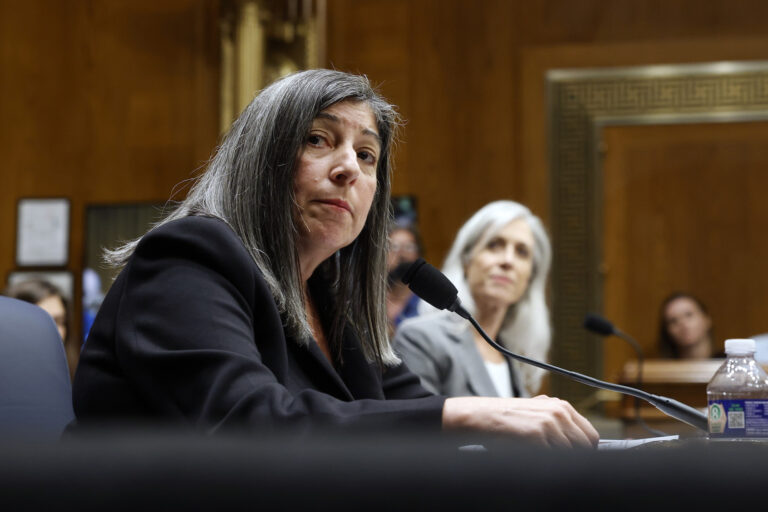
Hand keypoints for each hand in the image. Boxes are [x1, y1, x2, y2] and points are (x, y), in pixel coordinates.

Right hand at [442, 395, 598, 448]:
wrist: (482, 417)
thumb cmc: (507, 420)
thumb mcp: (537, 412)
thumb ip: (557, 422)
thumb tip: (578, 443)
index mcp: (561, 406)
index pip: (590, 435)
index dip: (586, 450)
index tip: (576, 458)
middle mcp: (559, 412)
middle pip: (586, 446)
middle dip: (576, 457)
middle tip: (560, 463)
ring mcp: (549, 422)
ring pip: (572, 453)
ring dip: (560, 461)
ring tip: (541, 459)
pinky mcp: (538, 434)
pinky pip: (554, 458)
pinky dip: (546, 463)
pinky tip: (532, 457)